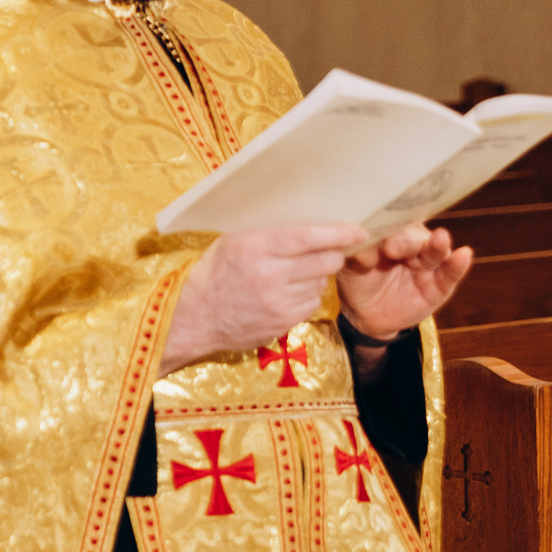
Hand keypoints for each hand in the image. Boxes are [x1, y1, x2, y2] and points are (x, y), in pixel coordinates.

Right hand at [159, 223, 363, 373]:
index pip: (307, 237)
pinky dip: (306, 296)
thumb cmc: (211, 274)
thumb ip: (267, 236)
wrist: (194, 318)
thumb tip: (309, 230)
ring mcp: (279, 300)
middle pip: (324, 261)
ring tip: (295, 275)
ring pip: (320, 282)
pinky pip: (312, 303)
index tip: (357, 231)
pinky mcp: (285, 321)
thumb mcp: (231, 243)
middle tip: (329, 252)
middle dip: (333, 255)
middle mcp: (269, 273)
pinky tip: (288, 293)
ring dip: (315, 277)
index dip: (337, 233)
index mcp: (253, 246)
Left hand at [337, 222, 473, 343]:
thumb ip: (360, 257)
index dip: (386, 228)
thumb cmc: (359, 281)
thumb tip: (364, 251)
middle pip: (414, 237)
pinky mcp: (441, 286)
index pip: (392, 225)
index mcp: (388, 235)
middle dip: (406, 241)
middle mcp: (411, 246)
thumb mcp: (353, 268)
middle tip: (393, 247)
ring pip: (435, 252)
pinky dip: (457, 264)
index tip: (376, 235)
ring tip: (441, 238)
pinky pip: (451, 274)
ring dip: (437, 245)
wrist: (365, 314)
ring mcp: (427, 265)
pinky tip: (464, 255)